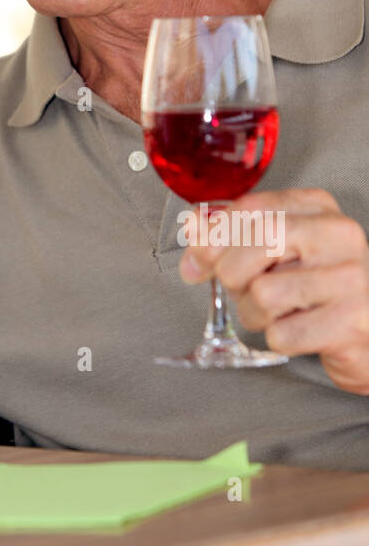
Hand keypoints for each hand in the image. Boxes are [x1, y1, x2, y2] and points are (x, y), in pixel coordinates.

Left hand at [180, 189, 368, 394]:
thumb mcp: (278, 250)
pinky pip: (282, 334)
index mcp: (317, 207)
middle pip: (257, 240)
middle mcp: (338, 234)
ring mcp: (350, 278)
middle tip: (237, 289)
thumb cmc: (315, 288)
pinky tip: (297, 330)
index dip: (212, 235)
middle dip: (230, 272)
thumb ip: (234, 234)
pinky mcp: (352, 322)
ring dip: (254, 312)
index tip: (196, 260)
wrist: (366, 333)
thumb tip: (193, 229)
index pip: (251, 207)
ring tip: (275, 313)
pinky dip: (277, 338)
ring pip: (263, 292)